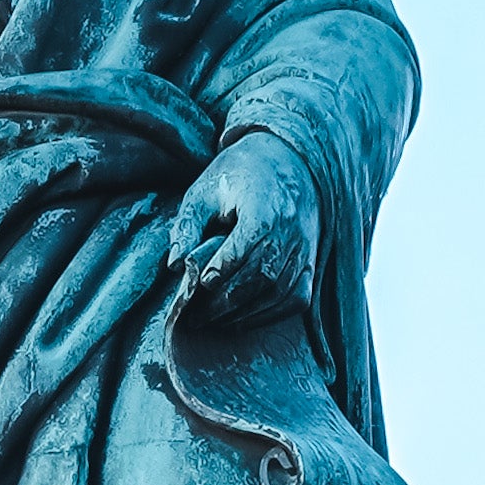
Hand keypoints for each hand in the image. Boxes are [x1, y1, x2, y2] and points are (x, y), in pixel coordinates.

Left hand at [168, 130, 320, 324]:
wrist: (286, 161)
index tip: (200, 283)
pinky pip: (296, 298)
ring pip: (278, 291)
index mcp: (264, 207)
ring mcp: (303, 249)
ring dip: (245, 313)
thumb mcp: (205, 190)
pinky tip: (244, 320)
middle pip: (261, 275)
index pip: (246, 244)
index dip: (222, 268)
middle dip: (226, 301)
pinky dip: (270, 314)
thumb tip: (175, 265)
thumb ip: (188, 226)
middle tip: (196, 317)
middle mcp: (290, 230)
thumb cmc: (238, 177)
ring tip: (214, 323)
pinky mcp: (309, 263)